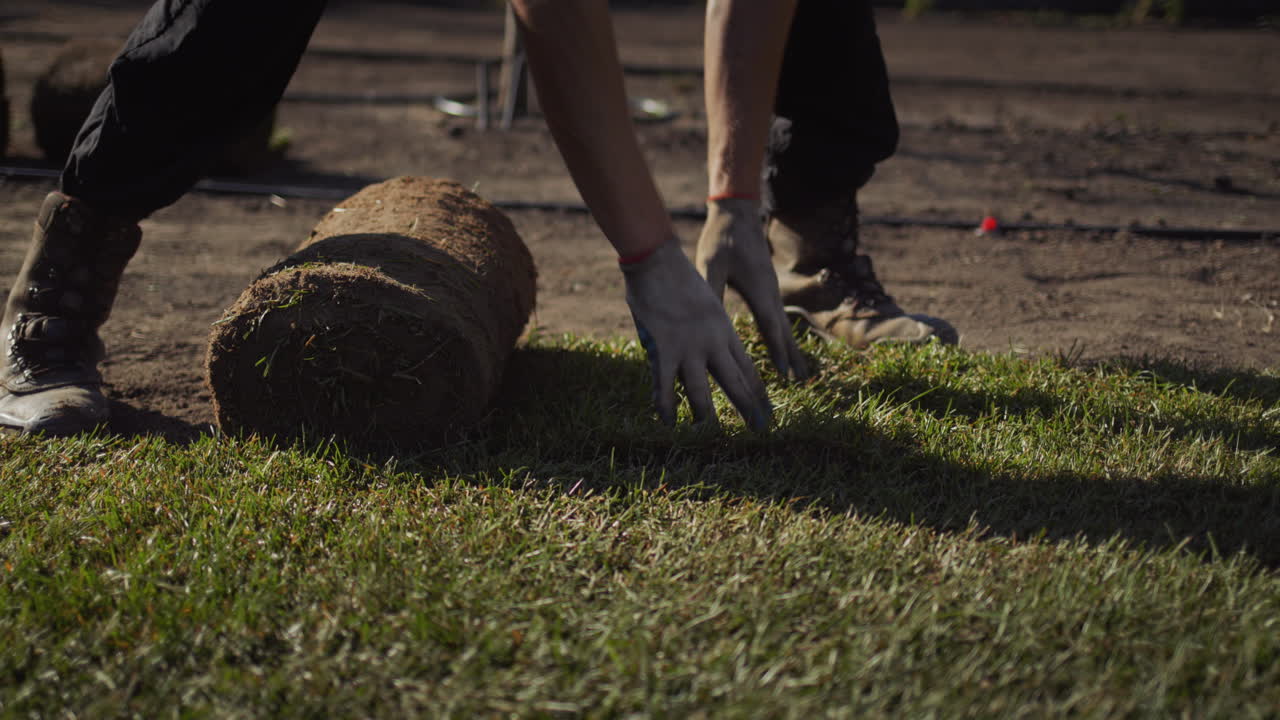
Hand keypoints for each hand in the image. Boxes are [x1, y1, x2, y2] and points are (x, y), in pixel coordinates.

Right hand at [622, 238, 772, 430]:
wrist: (658, 259)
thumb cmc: (677, 274)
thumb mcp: (705, 299)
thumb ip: (707, 324)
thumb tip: (706, 341)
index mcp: (724, 329)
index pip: (747, 367)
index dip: (758, 390)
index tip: (768, 408)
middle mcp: (713, 341)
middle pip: (735, 382)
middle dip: (748, 408)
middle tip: (761, 430)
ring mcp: (689, 347)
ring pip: (702, 391)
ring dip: (706, 416)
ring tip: (710, 435)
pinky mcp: (664, 349)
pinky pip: (665, 385)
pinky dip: (666, 405)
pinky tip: (668, 421)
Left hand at [695, 196, 808, 380]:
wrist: (737, 214)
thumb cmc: (721, 238)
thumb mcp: (711, 264)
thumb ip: (710, 290)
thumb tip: (706, 318)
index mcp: (758, 289)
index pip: (770, 325)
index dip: (777, 350)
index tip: (784, 374)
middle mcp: (770, 291)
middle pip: (784, 330)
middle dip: (791, 357)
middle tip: (802, 382)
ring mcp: (772, 289)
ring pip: (784, 325)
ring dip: (791, 349)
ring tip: (801, 373)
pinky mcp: (767, 287)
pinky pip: (778, 316)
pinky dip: (784, 335)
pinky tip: (784, 345)